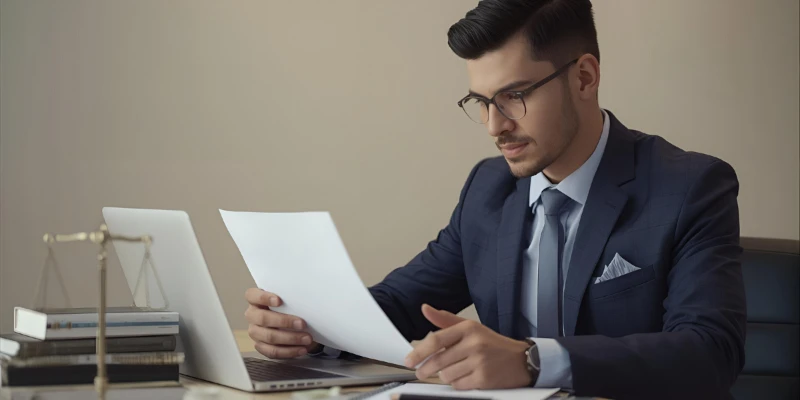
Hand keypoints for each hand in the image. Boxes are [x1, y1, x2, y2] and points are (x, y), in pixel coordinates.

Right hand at [244, 288, 320, 358]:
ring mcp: (255, 332)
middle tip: (302, 323)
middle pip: (262, 318)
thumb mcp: (288, 299)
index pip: (252, 295)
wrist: (290, 322)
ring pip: (269, 337)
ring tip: (307, 338)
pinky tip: (301, 349)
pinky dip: (289, 351)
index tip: (279, 301)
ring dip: (290, 339)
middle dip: (284, 321)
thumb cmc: (288, 306)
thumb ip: (291, 298)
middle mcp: (252, 315)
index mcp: (255, 299)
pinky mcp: (261, 346)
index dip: (264, 298)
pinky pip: (273, 351)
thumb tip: (308, 300)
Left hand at [404, 304, 531, 389]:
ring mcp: (479, 362)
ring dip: (445, 376)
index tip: (409, 360)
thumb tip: (425, 309)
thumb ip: (446, 320)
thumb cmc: (492, 343)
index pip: (436, 340)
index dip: (419, 352)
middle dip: (426, 369)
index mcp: (468, 328)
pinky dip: (457, 384)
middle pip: (438, 361)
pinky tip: (465, 377)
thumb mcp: (471, 327)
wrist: (521, 360)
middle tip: (421, 372)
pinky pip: (458, 385)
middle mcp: (474, 344)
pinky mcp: (484, 379)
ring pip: (447, 375)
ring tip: (454, 370)